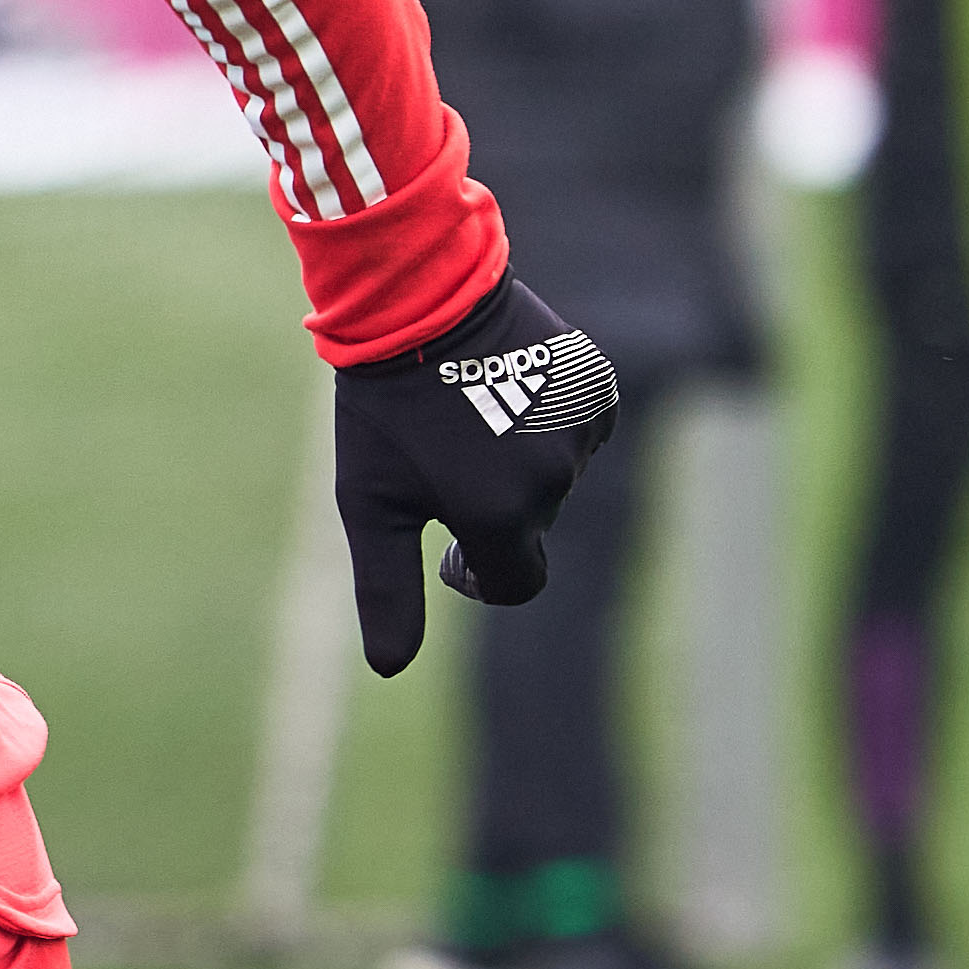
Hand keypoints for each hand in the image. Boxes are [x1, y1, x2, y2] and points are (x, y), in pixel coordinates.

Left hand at [330, 276, 619, 676]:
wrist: (415, 300)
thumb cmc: (385, 410)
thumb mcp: (371, 505)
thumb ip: (388, 591)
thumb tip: (389, 669)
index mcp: (499, 517)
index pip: (514, 583)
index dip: (476, 571)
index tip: (445, 544)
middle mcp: (552, 479)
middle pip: (533, 525)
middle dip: (491, 506)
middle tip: (443, 455)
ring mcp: (581, 430)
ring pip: (557, 475)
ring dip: (519, 460)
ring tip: (469, 414)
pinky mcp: (597, 387)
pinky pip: (580, 428)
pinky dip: (548, 421)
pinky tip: (504, 390)